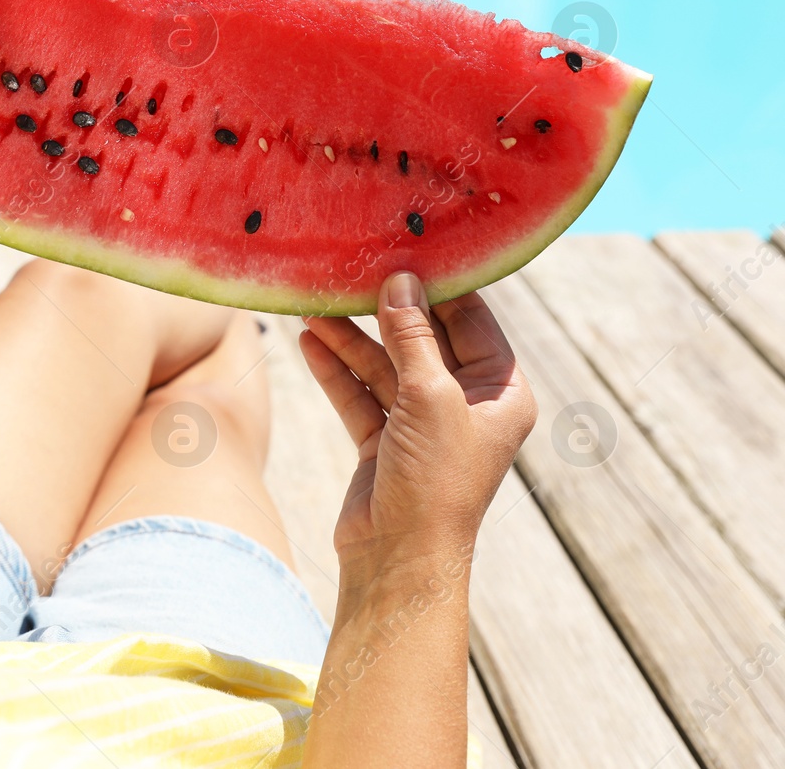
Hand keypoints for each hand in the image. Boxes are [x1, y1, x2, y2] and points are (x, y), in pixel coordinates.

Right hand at [299, 272, 536, 564]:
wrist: (399, 559)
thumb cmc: (435, 481)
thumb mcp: (429, 396)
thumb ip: (413, 335)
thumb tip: (401, 280)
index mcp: (502, 392)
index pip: (472, 322)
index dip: (439, 288)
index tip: (406, 251)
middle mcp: (466, 404)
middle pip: (422, 341)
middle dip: (384, 311)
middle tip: (352, 272)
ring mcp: (422, 424)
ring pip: (385, 366)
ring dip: (350, 339)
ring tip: (313, 306)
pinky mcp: (384, 443)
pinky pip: (359, 394)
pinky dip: (336, 370)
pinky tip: (309, 342)